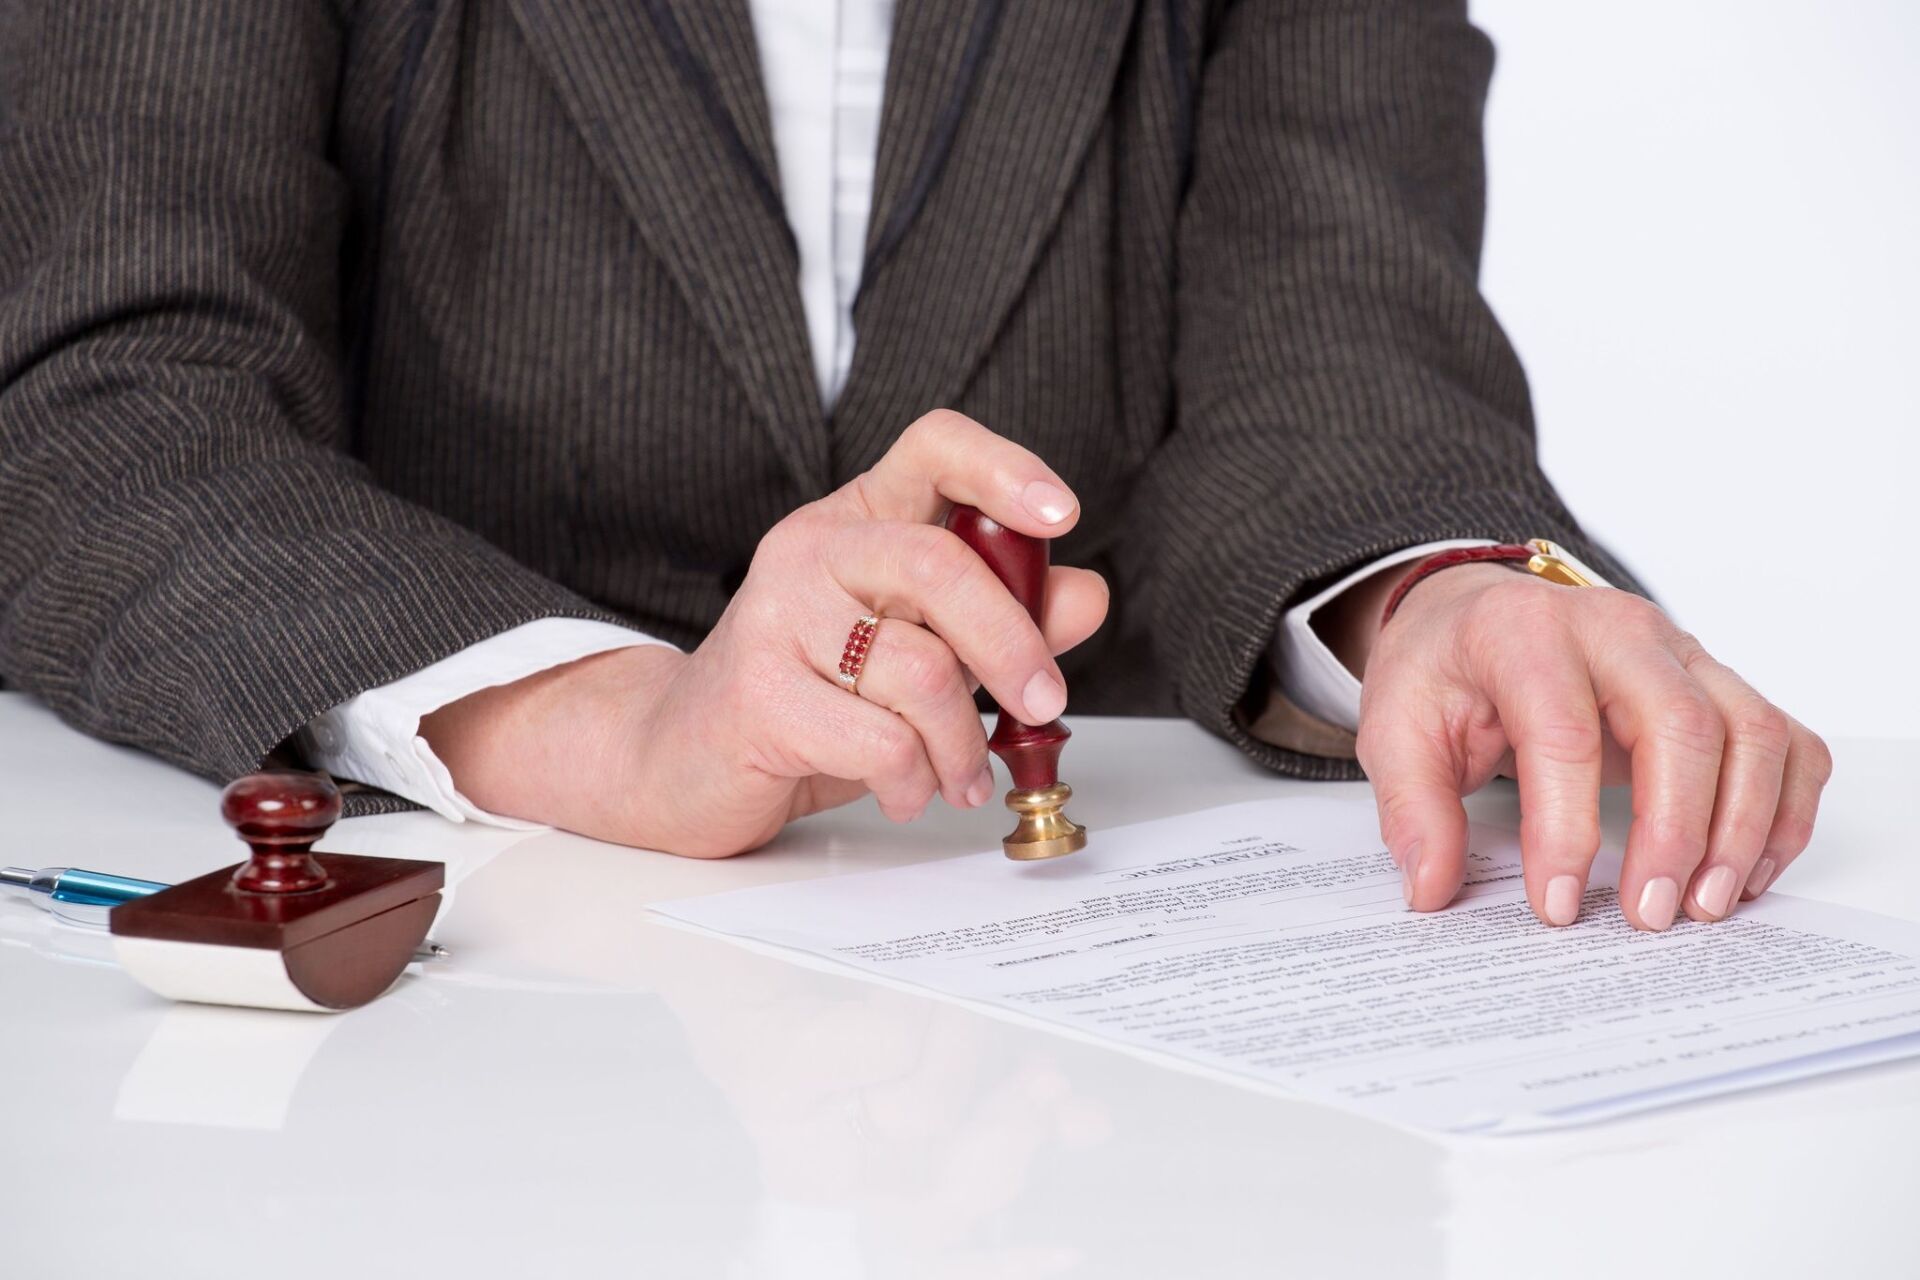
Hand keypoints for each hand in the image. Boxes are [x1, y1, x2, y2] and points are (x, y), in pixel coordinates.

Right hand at [421, 411, 1108, 856]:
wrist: (683, 759)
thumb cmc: (811, 696)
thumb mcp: (921, 649)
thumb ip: (1002, 617)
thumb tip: (1083, 594)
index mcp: (859, 519)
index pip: (934, 445)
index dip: (1006, 469)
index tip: (1062, 516)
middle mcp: (813, 550)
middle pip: (941, 565)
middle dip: (1012, 644)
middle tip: (1043, 700)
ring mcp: (776, 617)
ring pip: (920, 670)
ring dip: (962, 743)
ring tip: (960, 775)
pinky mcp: (758, 693)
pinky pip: (879, 739)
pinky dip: (914, 780)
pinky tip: (907, 790)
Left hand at [1337, 562, 1831, 929]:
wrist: (1475, 616)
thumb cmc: (1444, 671)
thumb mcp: (1395, 728)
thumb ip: (1413, 808)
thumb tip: (1432, 888)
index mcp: (1526, 633)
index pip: (1562, 731)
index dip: (1565, 827)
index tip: (1558, 904)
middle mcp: (1617, 630)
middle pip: (1681, 724)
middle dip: (1676, 832)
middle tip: (1650, 916)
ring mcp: (1680, 651)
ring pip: (1750, 731)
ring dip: (1743, 828)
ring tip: (1704, 905)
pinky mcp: (1718, 682)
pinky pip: (1784, 741)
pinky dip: (1783, 810)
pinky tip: (1745, 871)